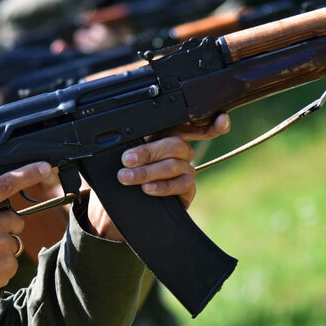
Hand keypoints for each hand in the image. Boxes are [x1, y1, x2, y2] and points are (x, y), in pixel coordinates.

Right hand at [0, 162, 52, 308]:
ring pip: (14, 240)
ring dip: (2, 248)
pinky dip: (2, 266)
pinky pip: (13, 261)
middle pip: (14, 218)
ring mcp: (0, 242)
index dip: (28, 173)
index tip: (44, 167)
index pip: (5, 183)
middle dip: (4, 228)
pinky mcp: (8, 263)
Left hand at [87, 113, 230, 240]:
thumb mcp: (116, 158)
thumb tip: (108, 136)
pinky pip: (182, 185)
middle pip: (174, 144)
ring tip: (127, 177)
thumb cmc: (120, 177)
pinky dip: (162, 186)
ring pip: (175, 164)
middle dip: (149, 152)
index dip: (205, 121)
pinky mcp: (187, 190)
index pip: (183, 124)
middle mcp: (178, 152)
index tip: (217, 117)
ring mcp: (185, 170)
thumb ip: (122, 145)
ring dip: (148, 171)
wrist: (120, 209)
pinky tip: (147, 189)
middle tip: (126, 160)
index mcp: (163, 136)